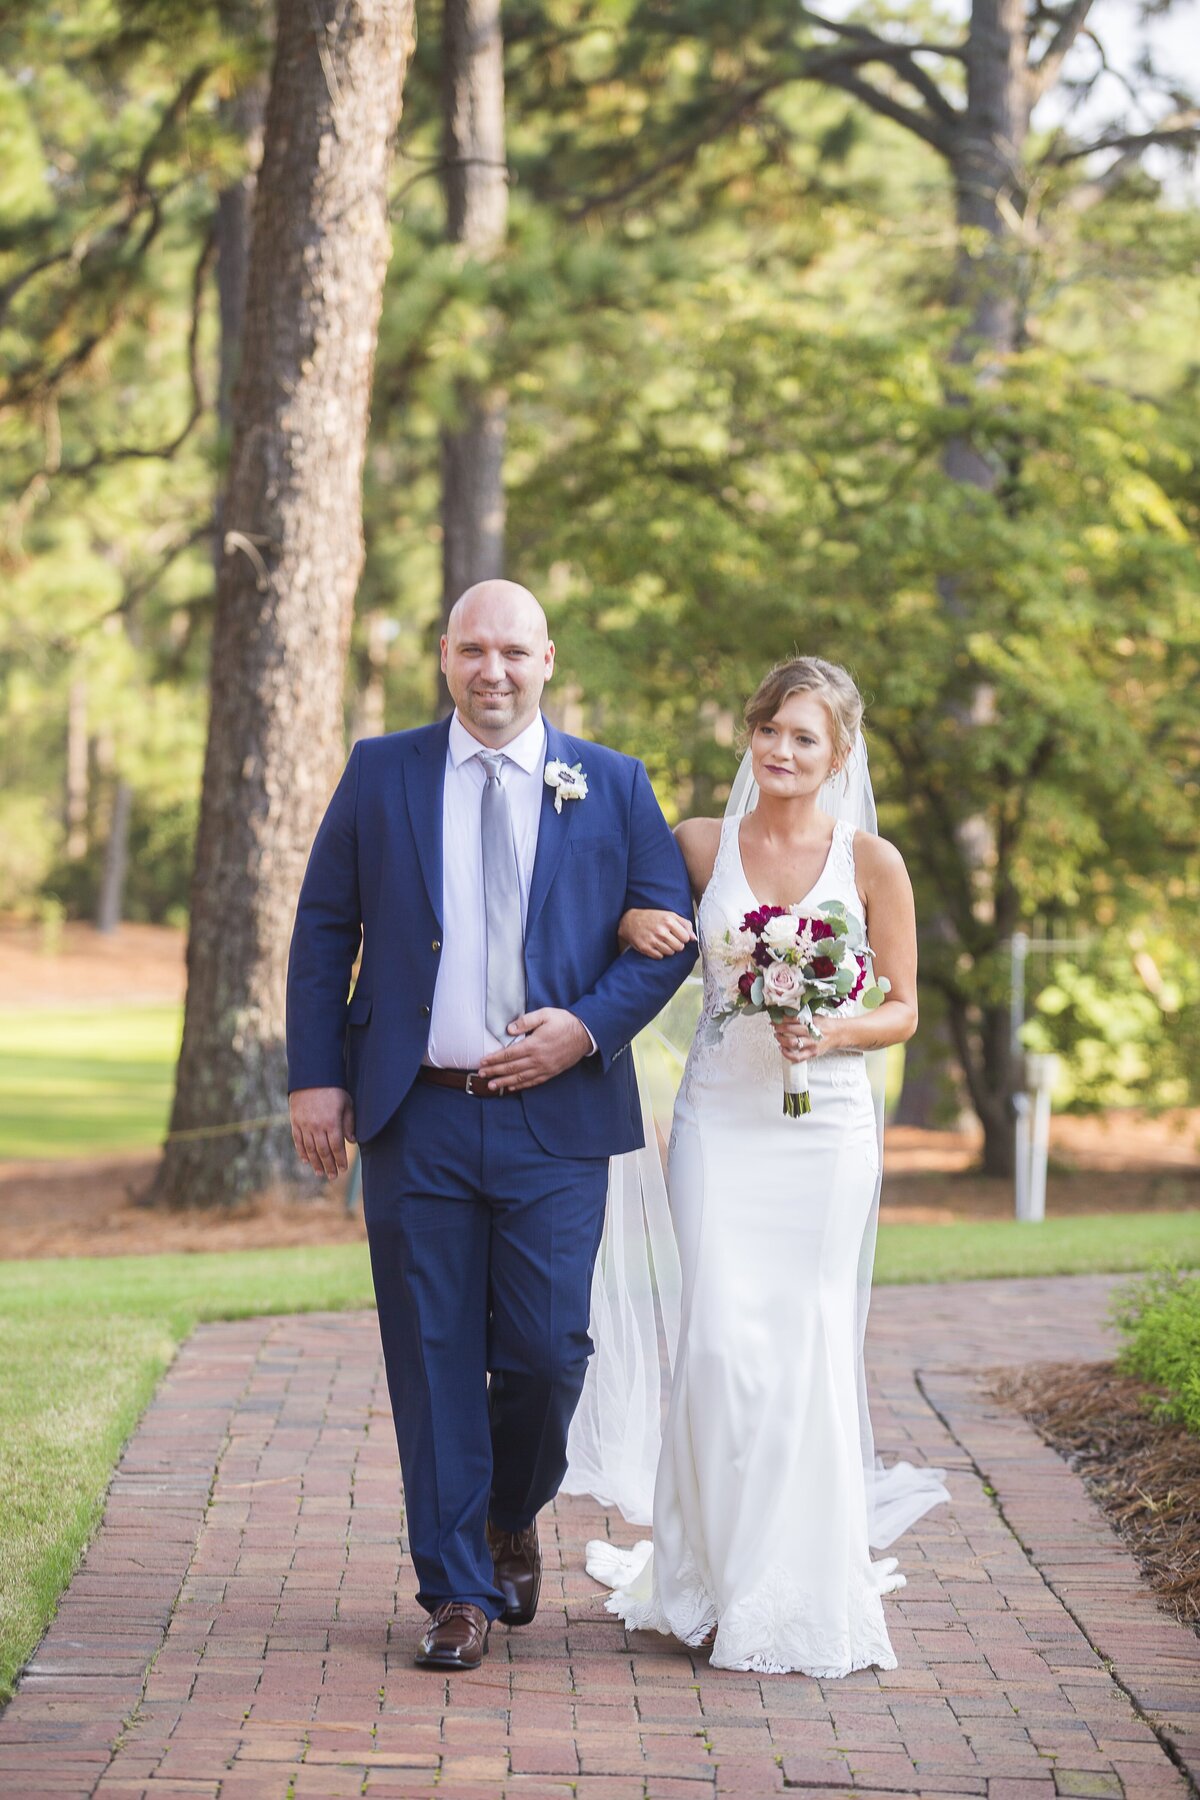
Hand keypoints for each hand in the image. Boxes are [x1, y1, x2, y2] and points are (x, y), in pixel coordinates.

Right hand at [289, 1087, 355, 1177]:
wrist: (311, 1077)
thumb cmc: (334, 1089)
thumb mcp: (347, 1103)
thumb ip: (349, 1123)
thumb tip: (352, 1141)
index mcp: (331, 1122)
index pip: (337, 1146)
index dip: (340, 1159)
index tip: (344, 1169)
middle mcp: (317, 1126)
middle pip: (323, 1151)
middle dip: (329, 1165)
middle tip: (333, 1176)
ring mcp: (304, 1125)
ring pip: (310, 1149)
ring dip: (315, 1163)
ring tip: (320, 1173)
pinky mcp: (295, 1122)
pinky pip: (298, 1141)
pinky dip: (302, 1152)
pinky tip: (306, 1161)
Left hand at [475, 1008, 592, 1091]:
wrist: (586, 1034)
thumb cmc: (564, 1022)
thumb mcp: (545, 1014)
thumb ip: (526, 1021)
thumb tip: (509, 1029)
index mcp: (534, 1045)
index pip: (509, 1054)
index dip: (494, 1059)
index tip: (483, 1061)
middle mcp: (538, 1059)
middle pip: (511, 1068)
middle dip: (494, 1072)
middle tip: (481, 1074)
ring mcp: (545, 1068)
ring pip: (520, 1078)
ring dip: (504, 1082)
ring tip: (491, 1086)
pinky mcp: (551, 1072)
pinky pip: (532, 1082)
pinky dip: (520, 1085)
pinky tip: (511, 1087)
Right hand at [618, 907, 694, 958]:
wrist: (630, 921)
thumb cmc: (653, 917)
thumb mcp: (670, 915)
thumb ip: (685, 925)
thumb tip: (694, 938)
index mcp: (669, 920)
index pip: (686, 938)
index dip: (683, 938)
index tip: (677, 935)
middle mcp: (661, 931)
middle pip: (679, 947)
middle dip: (676, 945)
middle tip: (670, 939)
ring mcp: (652, 940)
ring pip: (670, 953)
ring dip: (668, 949)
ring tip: (662, 942)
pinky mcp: (645, 948)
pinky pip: (659, 957)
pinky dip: (659, 953)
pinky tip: (655, 946)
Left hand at [772, 1014, 834, 1064]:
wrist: (838, 1034)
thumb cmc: (826, 1025)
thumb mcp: (815, 1016)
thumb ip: (802, 1017)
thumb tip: (785, 1014)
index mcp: (812, 1021)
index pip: (793, 1019)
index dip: (781, 1019)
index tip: (775, 1019)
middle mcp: (812, 1033)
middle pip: (790, 1030)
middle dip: (779, 1028)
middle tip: (775, 1027)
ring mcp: (812, 1044)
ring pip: (791, 1043)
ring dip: (781, 1039)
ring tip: (778, 1036)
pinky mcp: (812, 1053)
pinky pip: (797, 1057)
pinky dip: (787, 1054)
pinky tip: (782, 1049)